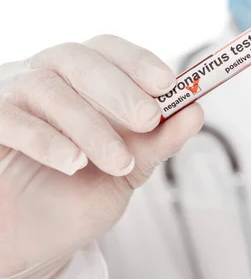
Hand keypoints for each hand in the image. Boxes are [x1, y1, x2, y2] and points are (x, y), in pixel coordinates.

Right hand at [0, 35, 203, 277]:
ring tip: (118, 163)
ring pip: (48, 89)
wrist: (33, 236)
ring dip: (91, 126)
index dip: (138, 61)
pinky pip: (10, 118)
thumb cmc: (78, 191)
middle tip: (149, 119)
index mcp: (82, 79)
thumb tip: (195, 111)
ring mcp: (11, 96)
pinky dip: (46, 139)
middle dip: (120, 89)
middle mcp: (45, 77)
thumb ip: (160, 140)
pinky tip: (73, 163)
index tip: (168, 83)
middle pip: (79, 59)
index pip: (108, 50)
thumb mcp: (130, 167)